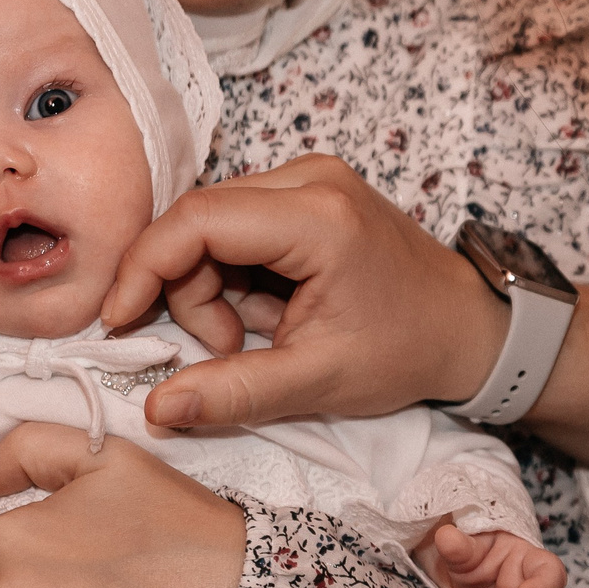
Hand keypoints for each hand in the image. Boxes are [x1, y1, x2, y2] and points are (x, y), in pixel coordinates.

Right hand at [100, 155, 506, 429]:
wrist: (469, 327)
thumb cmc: (407, 351)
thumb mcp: (319, 381)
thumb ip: (236, 393)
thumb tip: (159, 409)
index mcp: (319, 217)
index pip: (197, 220)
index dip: (144, 268)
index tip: (119, 321)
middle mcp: (310, 178)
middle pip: (198, 221)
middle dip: (188, 291)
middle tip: (225, 348)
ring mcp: (310, 178)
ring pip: (211, 224)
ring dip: (211, 287)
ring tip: (260, 334)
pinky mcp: (308, 190)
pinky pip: (237, 225)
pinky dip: (235, 275)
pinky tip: (272, 311)